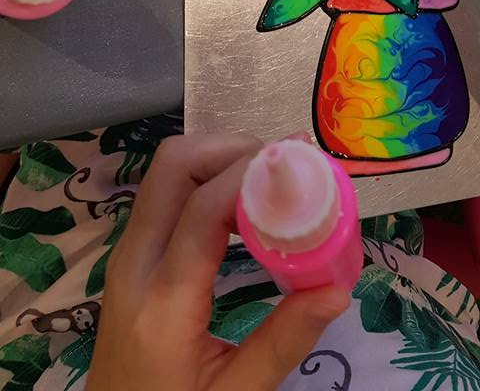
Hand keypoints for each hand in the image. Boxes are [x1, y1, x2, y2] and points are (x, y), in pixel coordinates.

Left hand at [87, 133, 349, 390]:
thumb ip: (282, 342)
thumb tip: (339, 288)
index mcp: (162, 301)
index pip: (202, 207)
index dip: (251, 174)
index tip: (301, 162)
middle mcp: (134, 263)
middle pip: (171, 166)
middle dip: (229, 149)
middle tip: (282, 168)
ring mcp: (126, 256)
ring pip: (165, 173)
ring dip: (218, 161)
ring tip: (271, 183)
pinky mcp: (130, 257)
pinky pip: (164, 195)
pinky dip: (205, 181)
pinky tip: (244, 207)